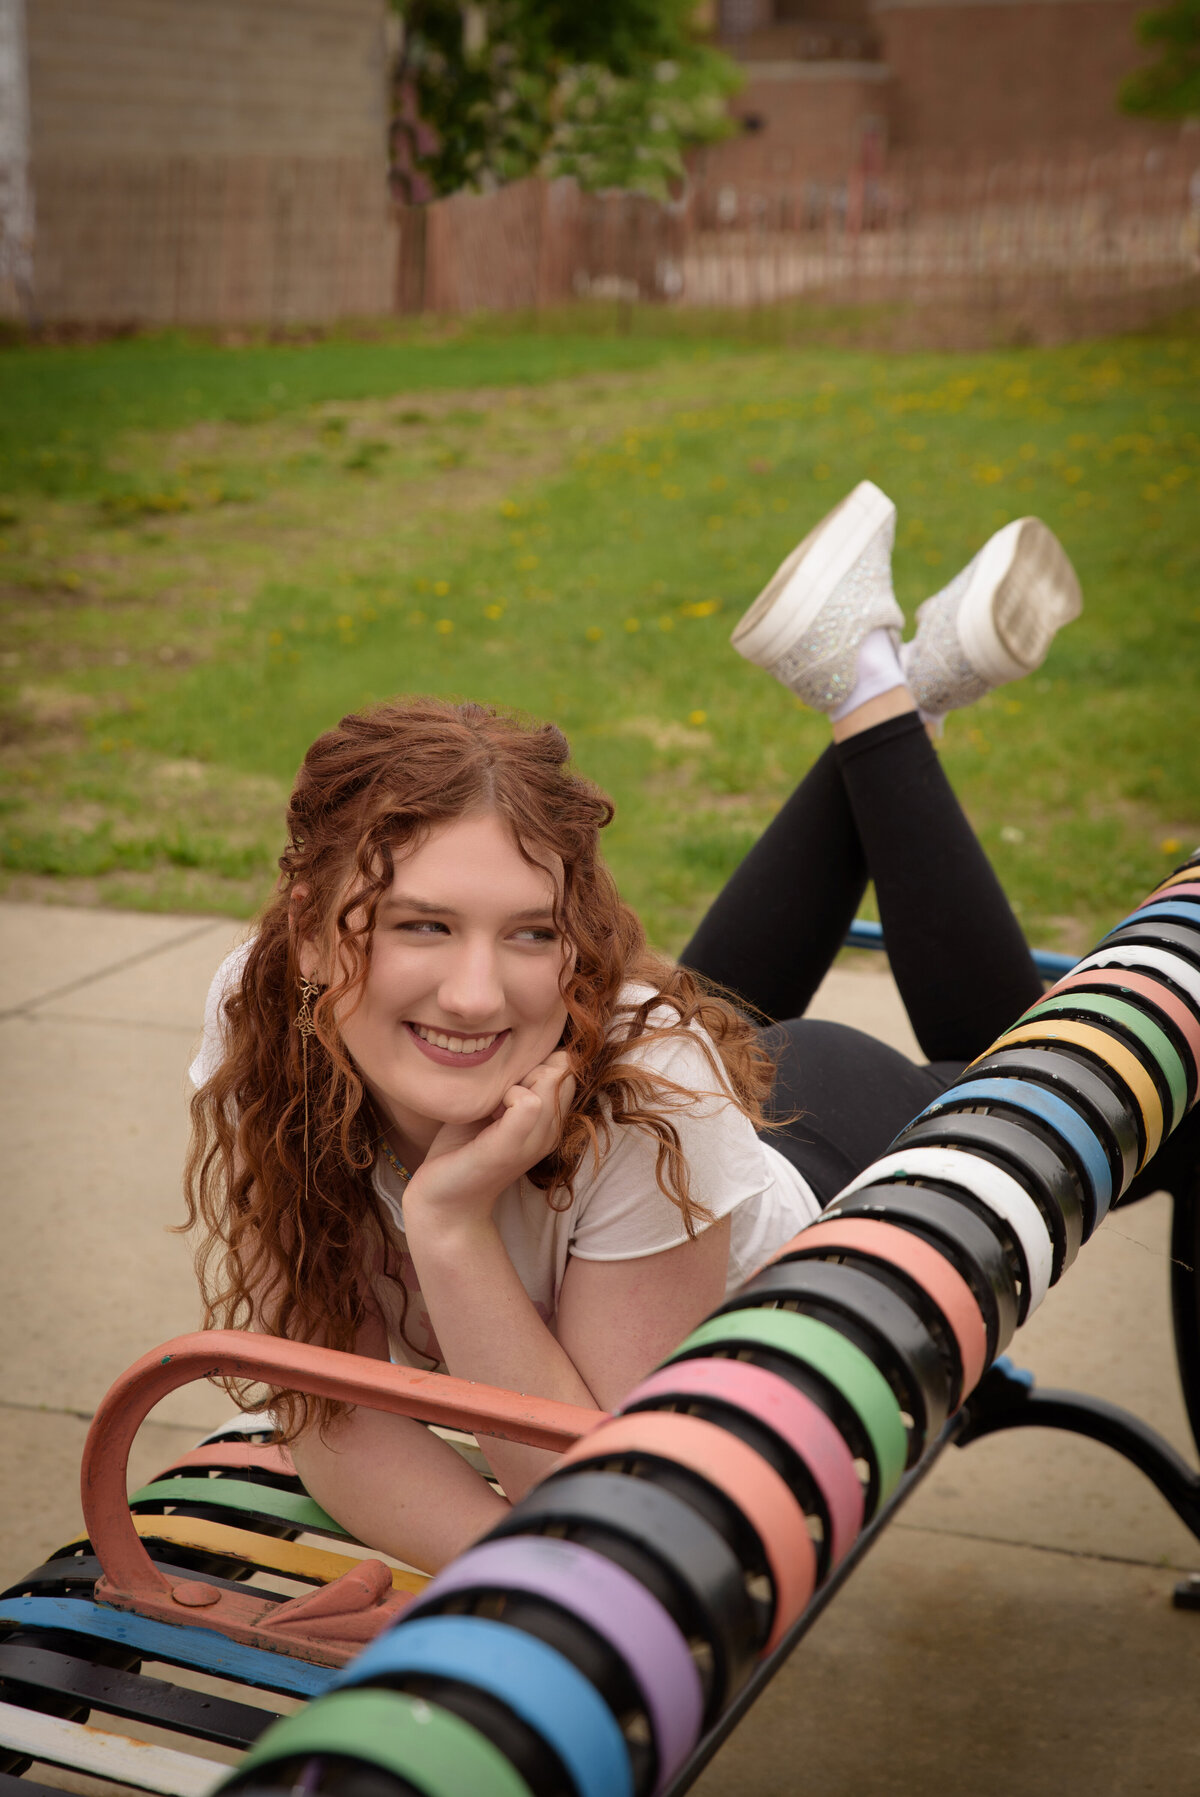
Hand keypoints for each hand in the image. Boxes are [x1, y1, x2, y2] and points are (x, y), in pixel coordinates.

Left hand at [403, 1051, 574, 1232]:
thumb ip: (511, 1080)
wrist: (442, 1200)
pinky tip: (490, 1113)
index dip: (537, 1061)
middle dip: (530, 1065)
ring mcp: (536, 1140)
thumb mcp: (491, 1104)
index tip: (506, 1083)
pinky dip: (507, 1095)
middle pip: (563, 1067)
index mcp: (550, 1121)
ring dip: (517, 1079)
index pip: (567, 1065)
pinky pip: (530, 1101)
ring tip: (492, 1104)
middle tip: (497, 1094)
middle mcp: (552, 1131)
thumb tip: (523, 1046)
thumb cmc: (461, 1149)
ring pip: (551, 1079)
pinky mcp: (513, 1146)